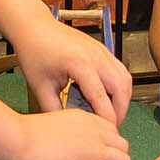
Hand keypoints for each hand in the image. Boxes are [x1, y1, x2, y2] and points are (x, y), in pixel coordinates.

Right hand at [7, 108, 129, 159]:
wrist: (18, 141)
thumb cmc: (25, 135)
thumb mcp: (54, 123)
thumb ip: (68, 133)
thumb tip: (68, 147)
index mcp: (84, 119)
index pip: (112, 130)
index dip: (111, 145)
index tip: (105, 154)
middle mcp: (94, 133)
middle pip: (122, 146)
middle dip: (119, 159)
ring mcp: (93, 152)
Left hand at [15, 16, 131, 124]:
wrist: (34, 27)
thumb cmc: (35, 52)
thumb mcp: (40, 86)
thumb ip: (54, 109)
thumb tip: (66, 129)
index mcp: (80, 64)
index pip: (101, 97)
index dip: (107, 118)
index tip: (106, 132)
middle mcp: (95, 55)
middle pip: (121, 87)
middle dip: (120, 110)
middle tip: (111, 126)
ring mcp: (101, 51)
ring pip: (125, 78)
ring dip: (123, 98)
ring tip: (111, 114)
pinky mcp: (102, 49)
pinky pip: (119, 70)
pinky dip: (119, 87)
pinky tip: (108, 98)